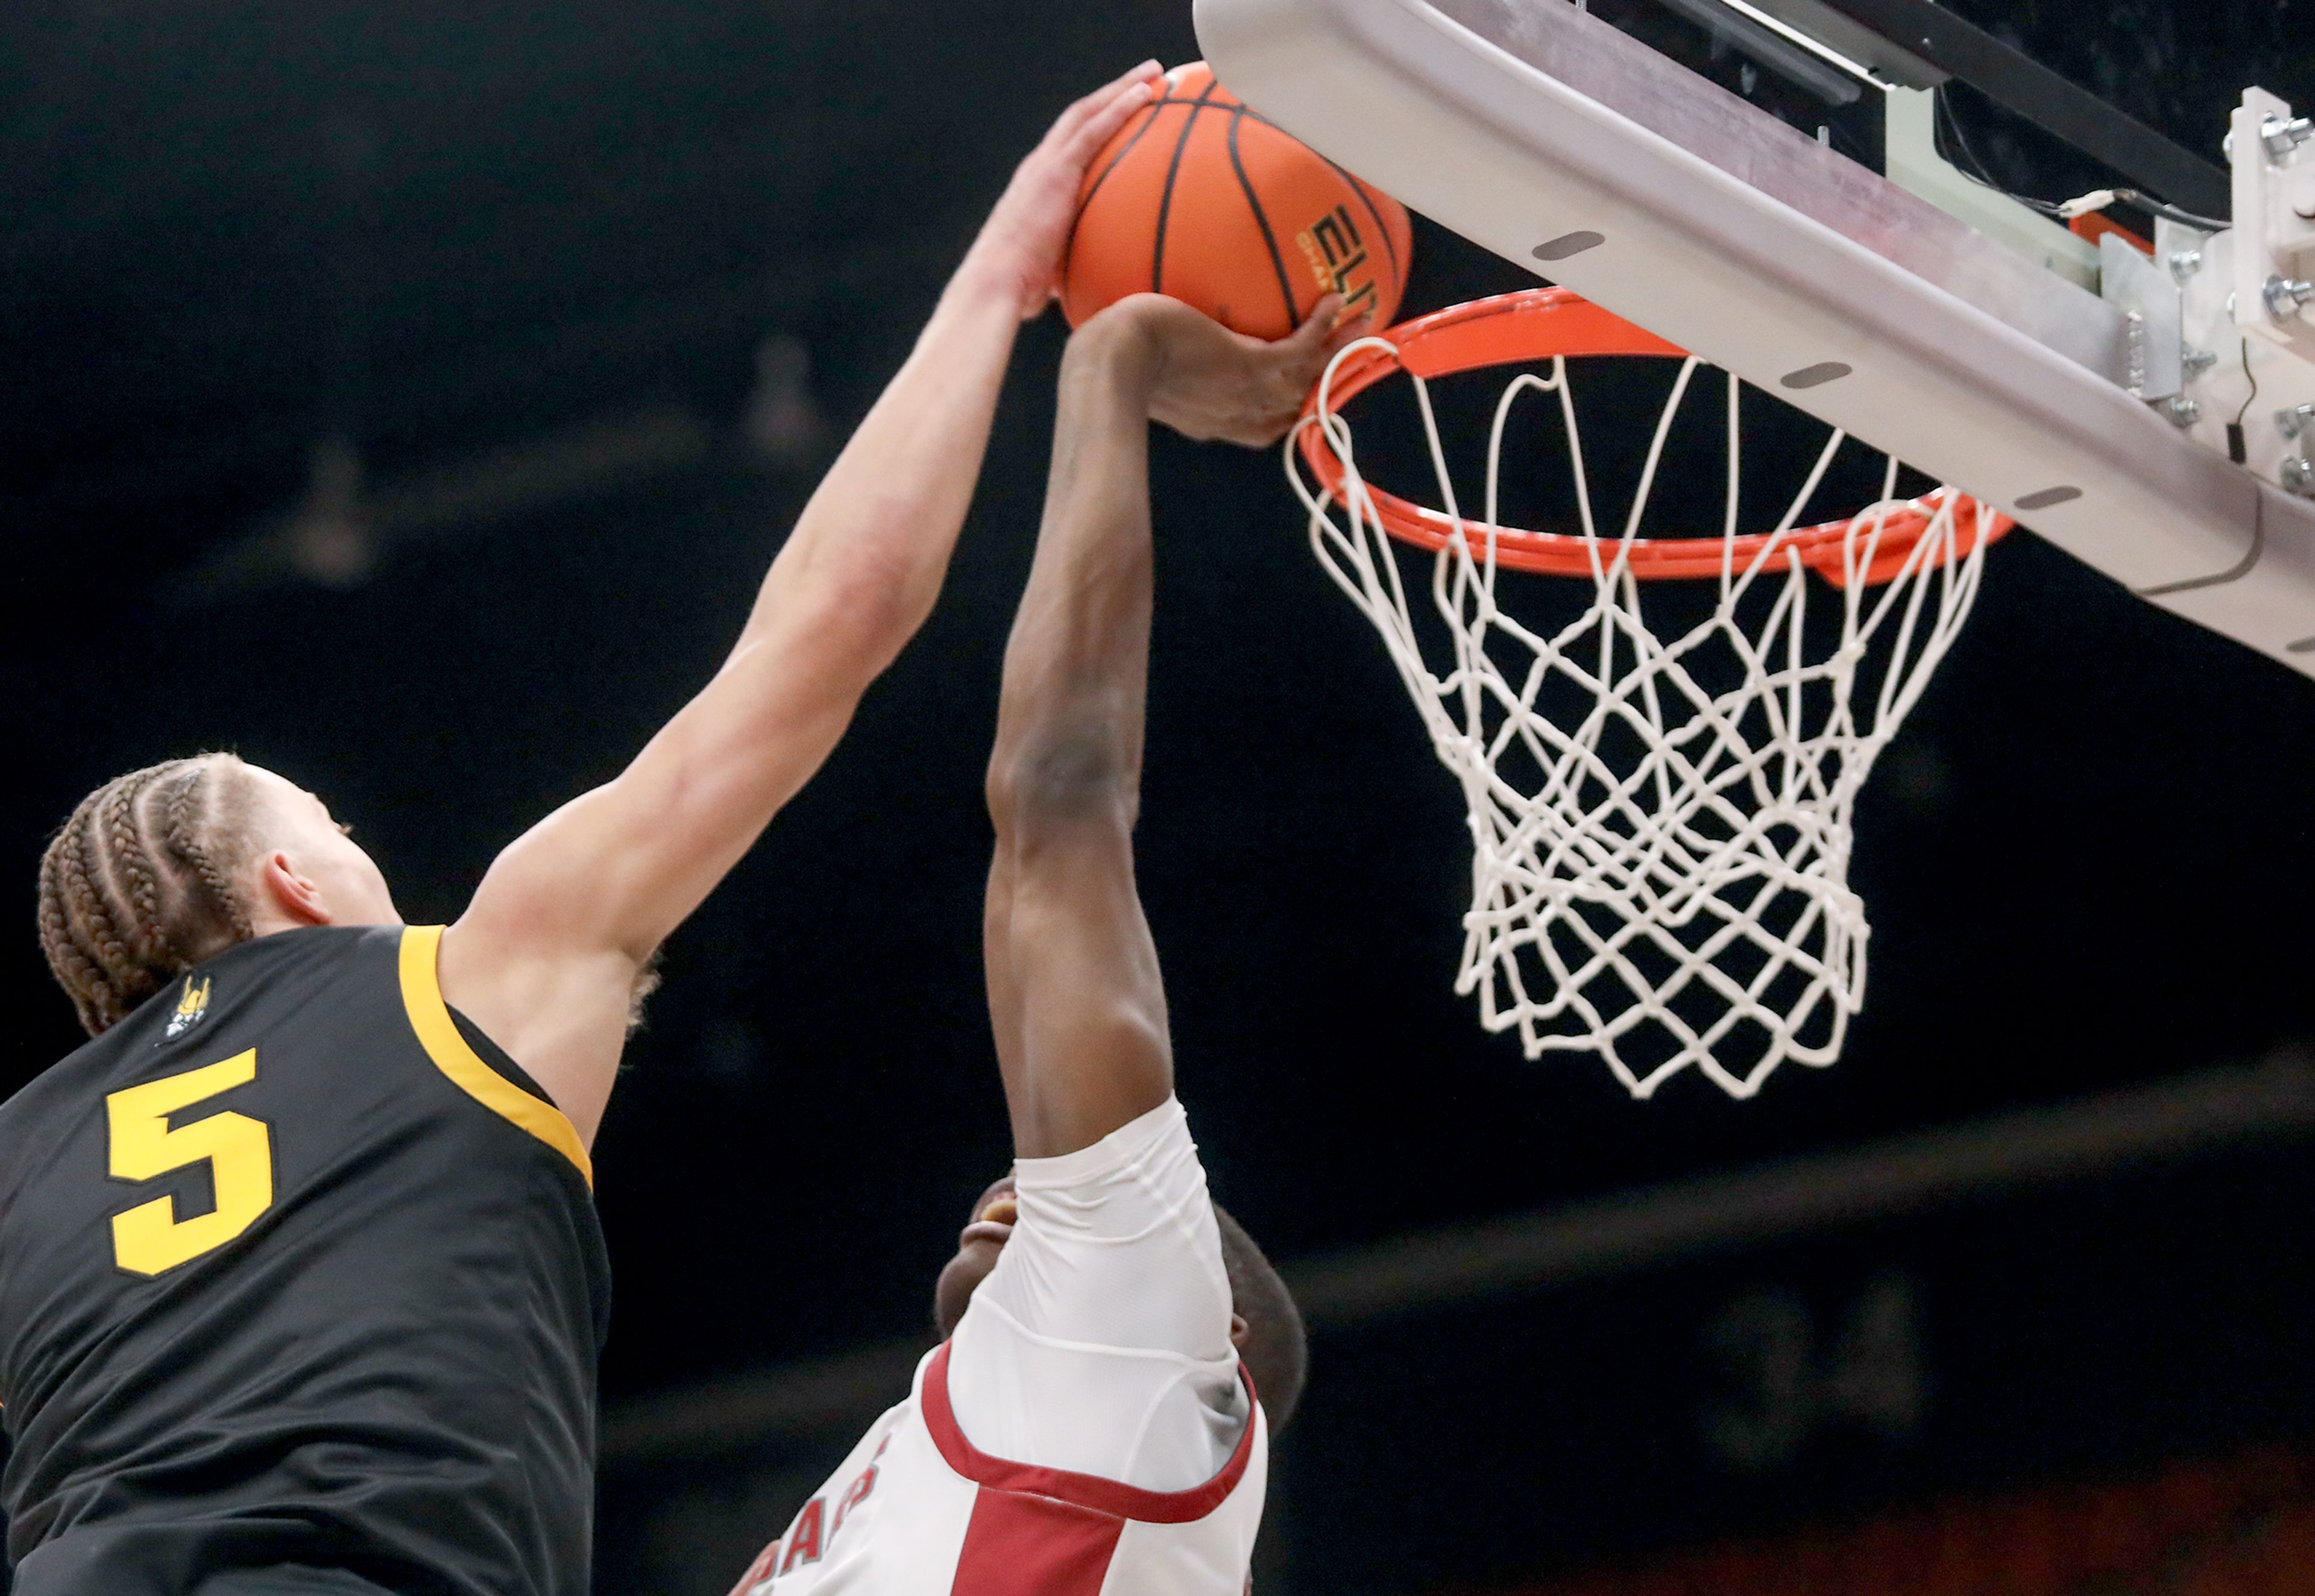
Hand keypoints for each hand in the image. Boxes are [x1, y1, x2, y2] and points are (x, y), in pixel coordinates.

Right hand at [963, 63, 1166, 320]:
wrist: (995, 285)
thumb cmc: (1018, 291)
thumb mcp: (1052, 274)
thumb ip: (1072, 268)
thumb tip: (1093, 287)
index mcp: (1037, 187)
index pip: (1069, 146)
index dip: (1096, 124)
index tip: (1121, 112)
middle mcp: (1039, 166)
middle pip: (1080, 117)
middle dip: (1112, 93)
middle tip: (1146, 78)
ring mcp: (1045, 165)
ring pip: (1088, 112)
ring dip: (1121, 88)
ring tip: (1154, 72)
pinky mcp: (1055, 171)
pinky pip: (1093, 130)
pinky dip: (1119, 107)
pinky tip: (1146, 93)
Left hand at [1102, 293, 1369, 446]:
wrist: (1113, 361)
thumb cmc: (1110, 358)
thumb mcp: (1139, 366)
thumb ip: (1153, 363)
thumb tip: (1142, 335)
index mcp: (1213, 421)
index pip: (1261, 428)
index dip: (1286, 414)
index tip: (1300, 399)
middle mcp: (1236, 414)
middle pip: (1298, 405)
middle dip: (1328, 384)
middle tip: (1352, 358)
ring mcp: (1246, 392)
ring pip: (1310, 378)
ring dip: (1341, 351)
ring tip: (1366, 323)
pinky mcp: (1250, 366)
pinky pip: (1301, 349)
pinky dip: (1323, 327)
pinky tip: (1338, 299)